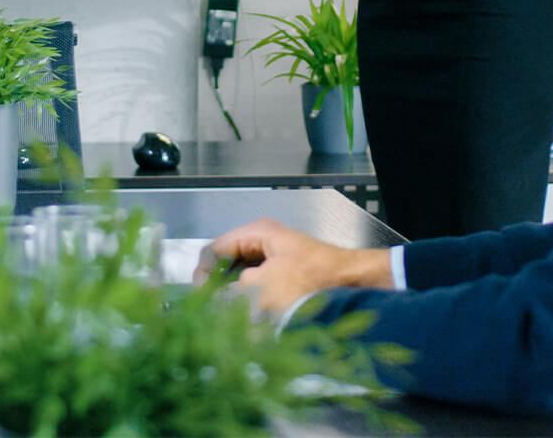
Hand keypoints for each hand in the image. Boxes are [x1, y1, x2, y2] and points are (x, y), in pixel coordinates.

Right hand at [196, 218, 392, 319]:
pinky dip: (251, 302)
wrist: (353, 283)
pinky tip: (252, 318)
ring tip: (232, 318)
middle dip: (218, 289)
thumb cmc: (313, 279)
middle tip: (213, 312)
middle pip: (225, 264)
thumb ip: (230, 294)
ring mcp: (274, 257)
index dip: (201, 275)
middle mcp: (263, 241)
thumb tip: (213, 304)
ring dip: (235, 299)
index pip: (212, 250)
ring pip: (240, 279)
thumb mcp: (262, 288)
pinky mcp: (284, 274)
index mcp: (255, 233)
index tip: (199, 301)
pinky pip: (257, 288)